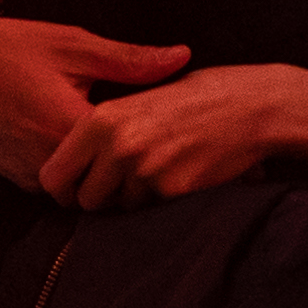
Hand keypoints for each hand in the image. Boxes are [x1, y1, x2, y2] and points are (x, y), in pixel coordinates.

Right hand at [0, 15, 192, 185]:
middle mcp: (48, 161)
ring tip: (117, 144)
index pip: (129, 157)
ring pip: (82, 191)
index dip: (151, 146)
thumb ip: (130, 60)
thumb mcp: (74, 44)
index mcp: (69, 126)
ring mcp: (29, 174)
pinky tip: (85, 147)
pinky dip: (74, 173)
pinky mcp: (16, 178)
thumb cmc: (12, 46)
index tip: (165, 129)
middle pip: (108, 183)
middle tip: (147, 141)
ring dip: (100, 173)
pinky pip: (57, 188)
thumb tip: (183, 56)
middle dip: (128, 167)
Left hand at [41, 62, 307, 208]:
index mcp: (101, 118)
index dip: (63, 187)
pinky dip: (161, 200)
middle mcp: (117, 145)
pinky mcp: (172, 191)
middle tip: (123, 180)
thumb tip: (73, 162)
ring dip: (133, 198)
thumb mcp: (141, 96)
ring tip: (161, 168)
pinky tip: (181, 174)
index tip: (79, 185)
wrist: (254, 105)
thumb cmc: (198, 95)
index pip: (52, 176)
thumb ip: (105, 126)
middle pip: (84, 200)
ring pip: (119, 209)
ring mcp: (145, 171)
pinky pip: (150, 212)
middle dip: (100, 196)